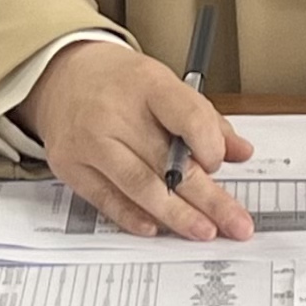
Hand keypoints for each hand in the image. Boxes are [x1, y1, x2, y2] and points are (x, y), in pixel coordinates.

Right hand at [20, 41, 256, 243]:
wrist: (63, 75)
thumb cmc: (122, 83)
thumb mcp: (165, 85)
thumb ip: (205, 119)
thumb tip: (241, 152)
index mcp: (147, 84)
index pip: (188, 117)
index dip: (210, 146)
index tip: (220, 163)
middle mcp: (115, 112)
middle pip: (168, 163)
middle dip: (208, 199)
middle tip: (235, 223)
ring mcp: (89, 141)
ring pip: (139, 186)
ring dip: (177, 215)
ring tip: (205, 230)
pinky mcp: (70, 166)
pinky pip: (106, 199)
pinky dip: (133, 217)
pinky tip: (156, 228)